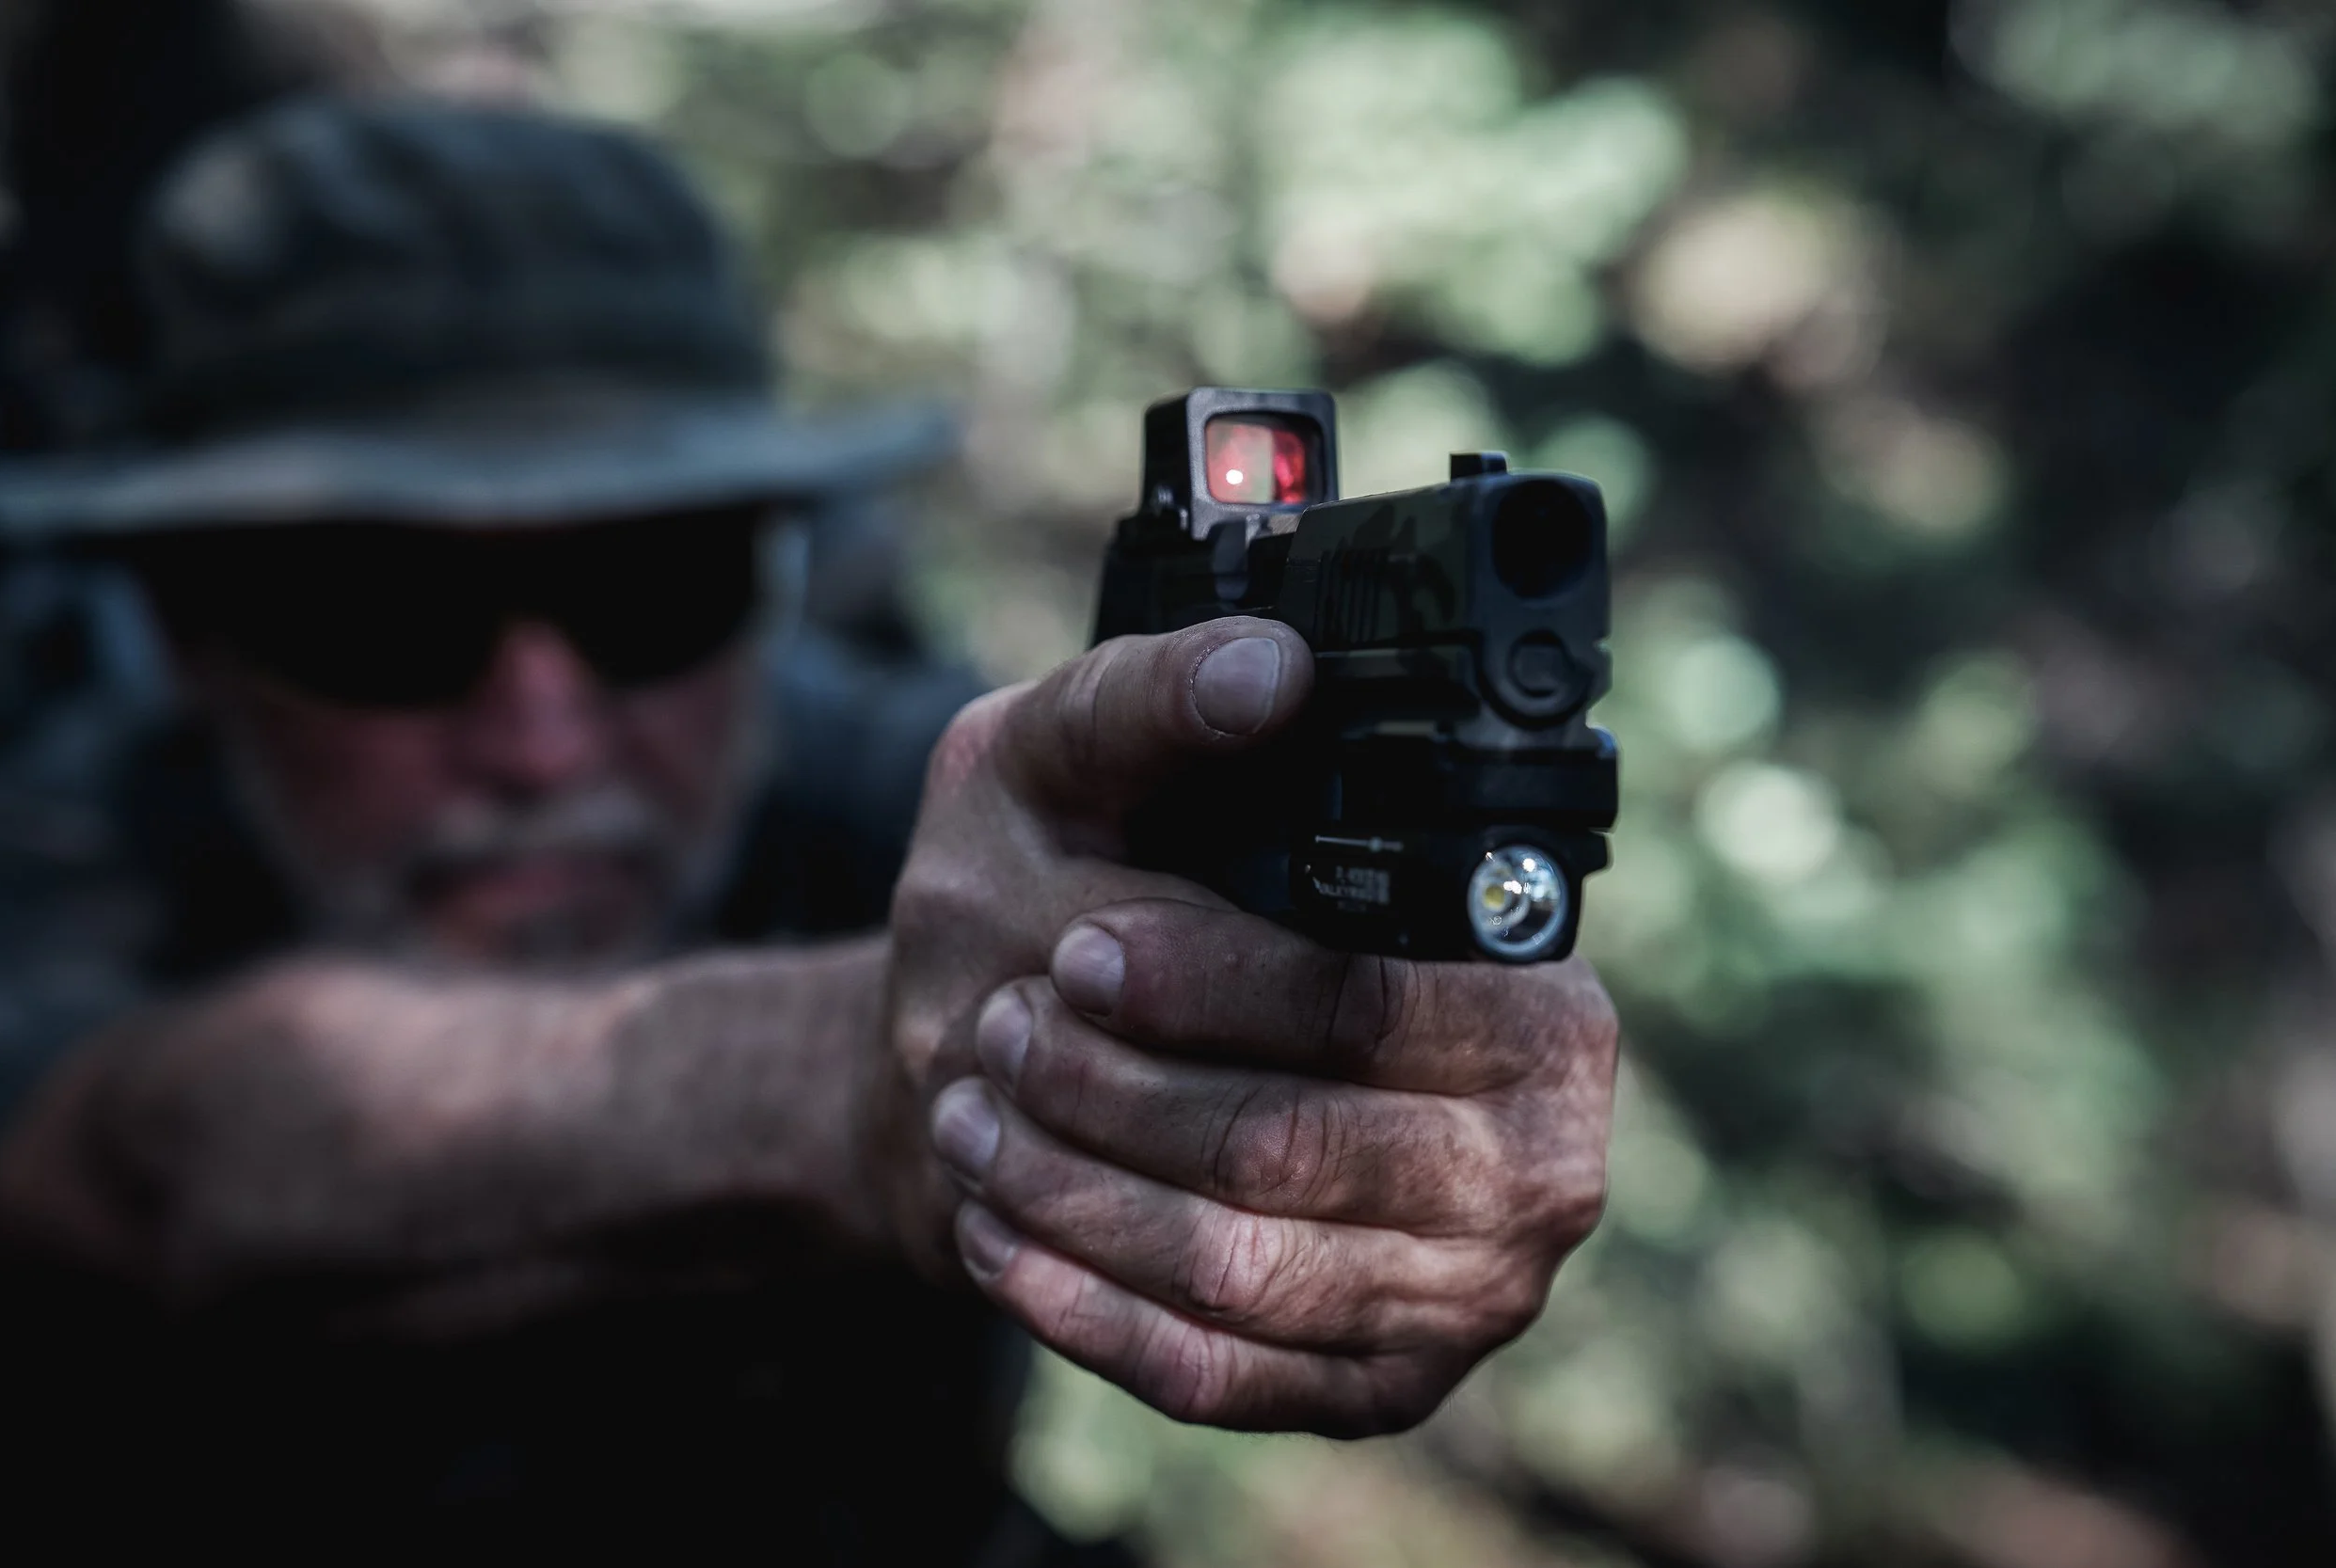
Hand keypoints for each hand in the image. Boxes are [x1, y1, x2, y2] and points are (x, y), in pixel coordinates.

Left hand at [877, 618, 1618, 1434]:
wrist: (1136, 1085)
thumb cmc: (1112, 897)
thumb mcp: (1092, 766)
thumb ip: (1166, 700)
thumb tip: (1269, 667)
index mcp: (1532, 991)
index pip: (1369, 1009)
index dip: (1208, 986)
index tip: (1077, 954)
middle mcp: (1540, 1152)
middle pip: (1292, 1148)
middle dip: (1112, 1094)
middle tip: (1005, 1033)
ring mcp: (1471, 1288)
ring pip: (1239, 1268)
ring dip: (1075, 1193)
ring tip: (976, 1115)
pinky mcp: (1381, 1383)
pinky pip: (1220, 1376)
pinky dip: (1081, 1305)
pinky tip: (999, 1232)